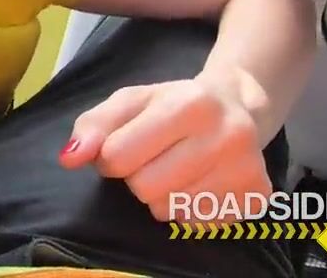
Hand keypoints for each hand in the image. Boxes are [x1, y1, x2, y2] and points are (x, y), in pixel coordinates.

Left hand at [59, 78, 271, 222]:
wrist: (238, 105)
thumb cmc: (173, 104)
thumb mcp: (130, 102)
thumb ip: (93, 126)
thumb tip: (69, 158)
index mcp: (190, 103)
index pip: (118, 156)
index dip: (111, 156)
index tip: (126, 145)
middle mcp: (227, 135)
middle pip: (145, 188)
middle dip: (138, 177)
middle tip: (154, 158)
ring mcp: (247, 169)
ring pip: (169, 211)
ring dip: (162, 195)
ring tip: (178, 168)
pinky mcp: (257, 198)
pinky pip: (196, 224)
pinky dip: (188, 209)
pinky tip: (200, 181)